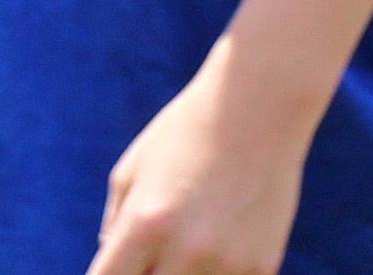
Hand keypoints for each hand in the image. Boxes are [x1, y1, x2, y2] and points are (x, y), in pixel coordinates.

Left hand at [85, 55, 312, 274]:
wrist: (254, 114)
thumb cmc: (182, 137)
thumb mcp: (131, 172)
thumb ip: (115, 224)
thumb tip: (110, 260)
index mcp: (145, 224)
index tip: (109, 272)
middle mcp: (187, 251)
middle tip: (144, 254)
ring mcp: (230, 265)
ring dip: (179, 273)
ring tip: (181, 241)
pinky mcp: (264, 268)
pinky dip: (214, 273)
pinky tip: (213, 245)